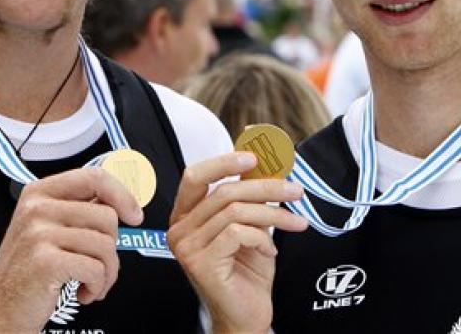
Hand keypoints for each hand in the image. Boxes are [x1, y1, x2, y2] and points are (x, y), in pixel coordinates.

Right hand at [0, 167, 141, 333]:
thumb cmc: (28, 269)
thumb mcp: (46, 225)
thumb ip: (78, 208)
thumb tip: (118, 199)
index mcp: (40, 192)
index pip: (94, 177)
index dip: (122, 195)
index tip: (134, 214)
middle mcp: (37, 208)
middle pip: (106, 216)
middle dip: (112, 246)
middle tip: (98, 263)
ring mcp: (39, 233)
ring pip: (105, 244)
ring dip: (107, 271)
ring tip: (92, 281)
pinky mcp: (45, 262)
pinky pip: (96, 268)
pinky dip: (98, 285)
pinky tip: (84, 291)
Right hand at [168, 152, 306, 333]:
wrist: (246, 317)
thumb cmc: (246, 271)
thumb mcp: (248, 225)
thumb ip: (248, 197)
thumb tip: (266, 164)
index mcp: (186, 214)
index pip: (195, 176)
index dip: (224, 162)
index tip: (255, 157)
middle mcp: (179, 228)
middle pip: (222, 191)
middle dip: (264, 187)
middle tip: (294, 190)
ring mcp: (186, 247)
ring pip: (234, 211)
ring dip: (272, 213)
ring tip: (295, 222)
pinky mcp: (200, 263)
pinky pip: (237, 233)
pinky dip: (262, 237)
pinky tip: (270, 251)